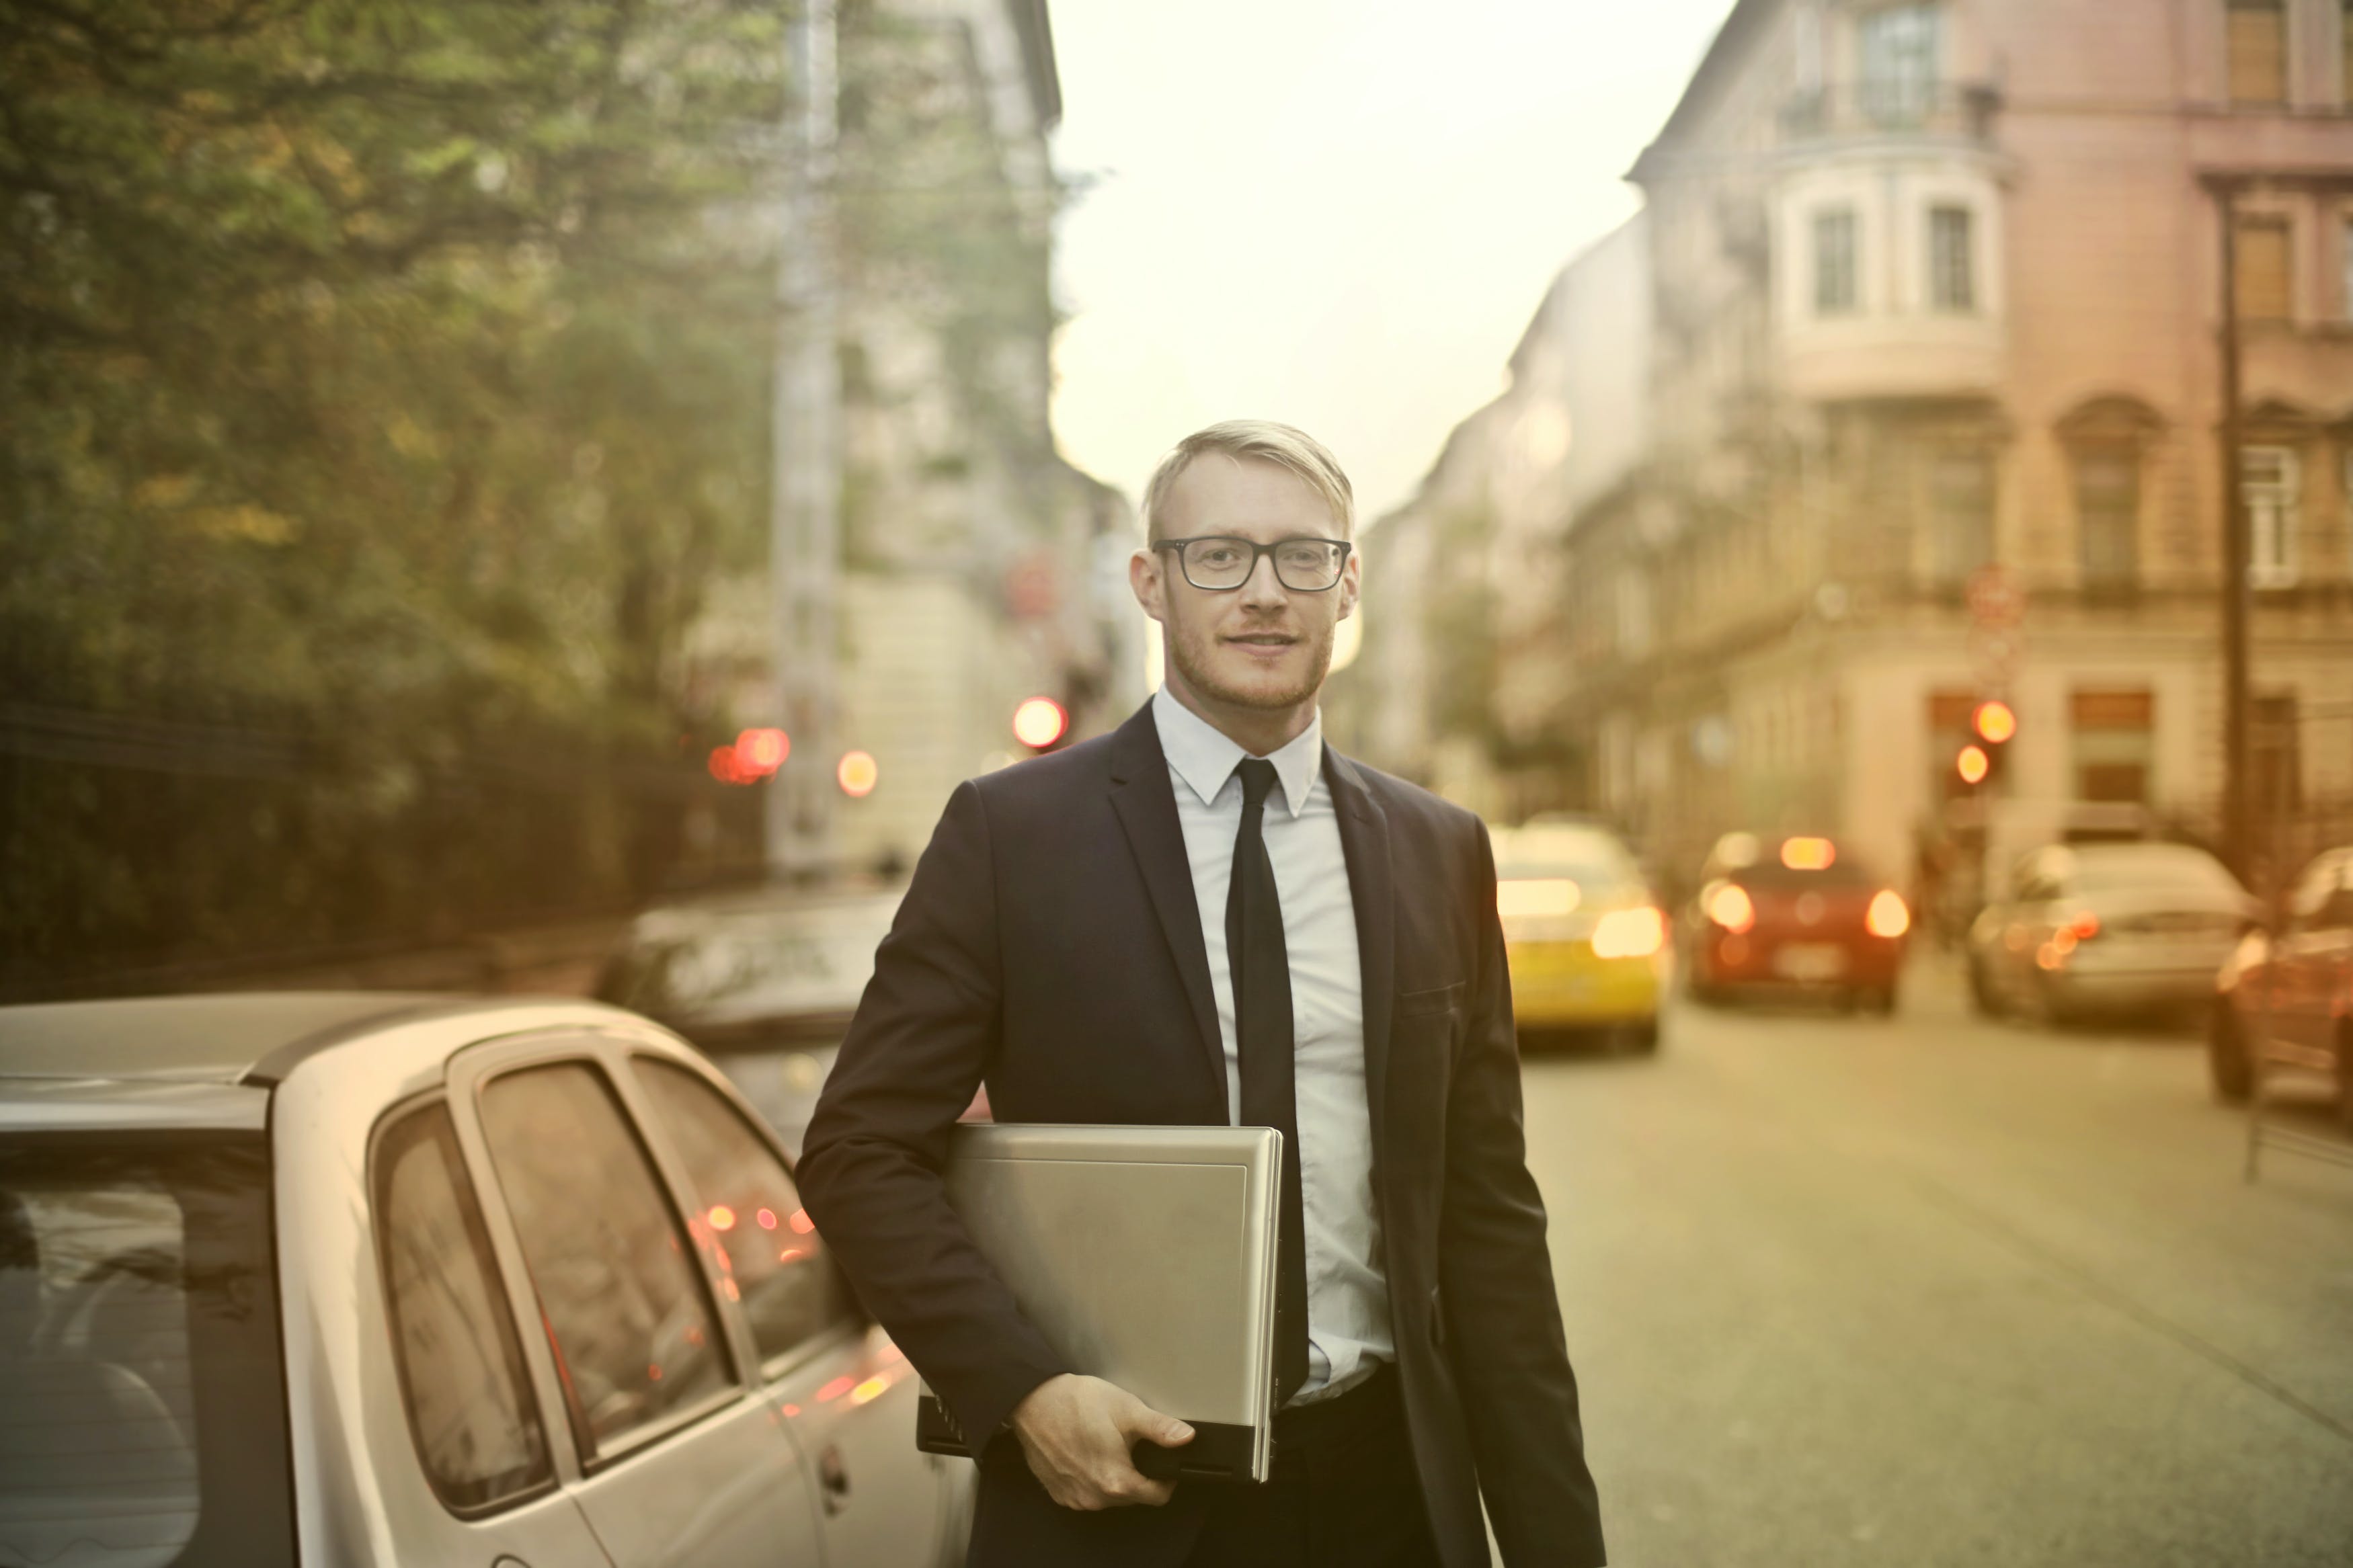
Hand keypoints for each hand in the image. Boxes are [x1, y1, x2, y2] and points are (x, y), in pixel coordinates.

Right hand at [1007, 1373, 1193, 1509]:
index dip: (1166, 1478)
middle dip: (1137, 1473)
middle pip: (1133, 1496)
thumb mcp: (1127, 1410)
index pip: (1157, 1496)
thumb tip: (1187, 1438)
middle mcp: (1095, 1498)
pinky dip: (1091, 1478)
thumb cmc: (1077, 1403)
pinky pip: (1086, 1492)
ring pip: (1109, 1495)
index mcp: (1116, 1482)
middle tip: (1128, 1443)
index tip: (1162, 1461)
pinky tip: (1085, 1453)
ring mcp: (1074, 1498)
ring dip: (1113, 1476)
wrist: (1032, 1400)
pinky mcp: (1058, 1493)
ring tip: (1105, 1445)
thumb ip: (1160, 1428)